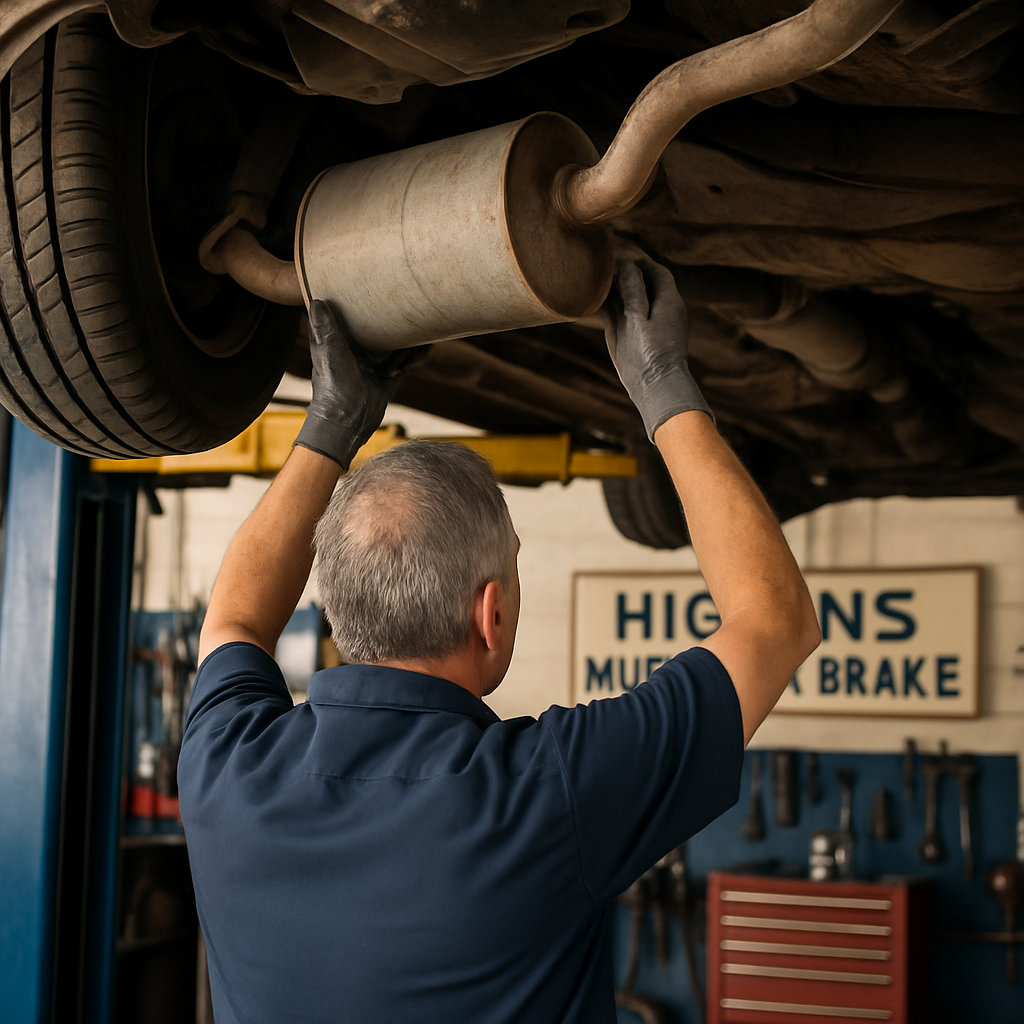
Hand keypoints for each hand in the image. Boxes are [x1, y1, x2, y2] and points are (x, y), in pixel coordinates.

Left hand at [294, 300, 416, 468]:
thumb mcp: (327, 350)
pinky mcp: (392, 376)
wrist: (349, 420)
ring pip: (402, 343)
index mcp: (345, 338)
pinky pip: (409, 361)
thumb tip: (319, 299)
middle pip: (387, 327)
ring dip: (405, 351)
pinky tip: (401, 370)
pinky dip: (412, 362)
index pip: (360, 315)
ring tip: (395, 364)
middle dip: (398, 328)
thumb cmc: (333, 386)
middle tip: (402, 328)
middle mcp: (361, 348)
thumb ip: (324, 326)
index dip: (372, 306)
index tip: (382, 299)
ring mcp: (378, 361)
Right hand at [603, 256, 711, 439]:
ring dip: (614, 287)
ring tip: (595, 276)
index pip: (656, 271)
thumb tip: (627, 264)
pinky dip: (608, 304)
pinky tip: (593, 299)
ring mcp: (644, 323)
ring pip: (629, 297)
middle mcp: (659, 309)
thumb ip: (633, 290)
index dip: (639, 260)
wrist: (654, 388)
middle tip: (603, 261)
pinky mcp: (631, 336)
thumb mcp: (639, 318)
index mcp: (668, 301)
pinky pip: (618, 313)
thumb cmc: (651, 354)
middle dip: (625, 271)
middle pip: (642, 281)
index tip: (620, 251)